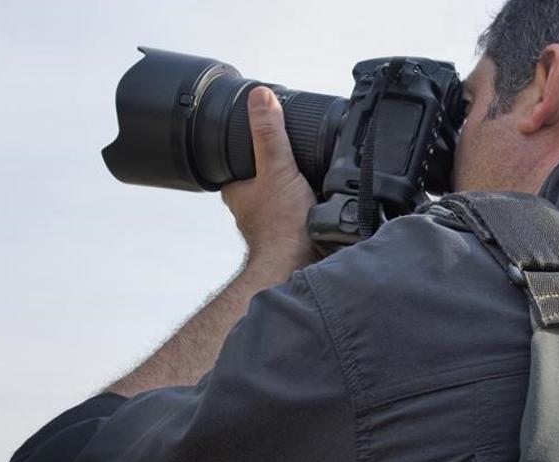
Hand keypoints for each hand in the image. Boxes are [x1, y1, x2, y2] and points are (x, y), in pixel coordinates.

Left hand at [221, 86, 317, 275]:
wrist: (300, 267)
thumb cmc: (281, 228)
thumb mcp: (277, 168)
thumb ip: (269, 134)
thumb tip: (260, 97)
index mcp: (236, 189)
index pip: (236, 156)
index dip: (250, 141)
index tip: (266, 128)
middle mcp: (250, 205)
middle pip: (261, 172)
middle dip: (278, 162)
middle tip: (295, 149)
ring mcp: (270, 220)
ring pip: (280, 191)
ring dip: (296, 184)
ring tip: (313, 173)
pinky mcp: (292, 231)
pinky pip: (299, 208)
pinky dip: (309, 200)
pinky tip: (322, 197)